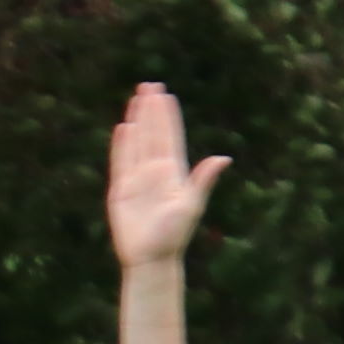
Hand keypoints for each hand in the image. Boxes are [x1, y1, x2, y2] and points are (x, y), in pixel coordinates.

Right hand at [105, 81, 227, 273]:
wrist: (151, 258)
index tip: (165, 95)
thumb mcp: (192, 205)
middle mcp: (155, 172)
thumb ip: (203, 180)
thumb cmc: (174, 235)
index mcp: (174, 173)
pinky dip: (121, 145)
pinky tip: (123, 128)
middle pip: (152, 134)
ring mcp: (137, 179)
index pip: (170, 137)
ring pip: (137, 142)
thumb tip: (223, 158)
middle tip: (149, 85)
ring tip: (135, 99)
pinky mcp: (120, 191)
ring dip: (137, 121)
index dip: (167, 116)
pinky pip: (120, 162)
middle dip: (151, 110)